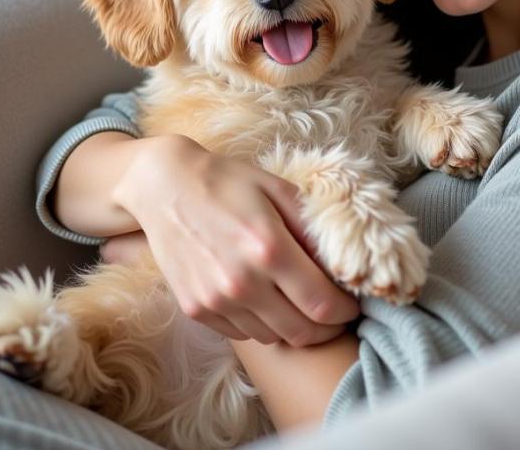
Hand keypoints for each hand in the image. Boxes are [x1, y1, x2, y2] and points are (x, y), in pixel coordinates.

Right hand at [113, 135, 359, 346]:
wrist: (166, 186)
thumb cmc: (228, 182)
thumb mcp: (278, 189)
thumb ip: (312, 227)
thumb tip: (341, 262)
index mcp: (269, 248)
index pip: (322, 303)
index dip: (346, 311)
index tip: (354, 305)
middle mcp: (242, 282)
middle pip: (301, 331)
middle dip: (328, 328)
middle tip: (336, 315)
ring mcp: (215, 300)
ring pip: (273, 337)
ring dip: (295, 328)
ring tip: (302, 306)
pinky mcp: (196, 309)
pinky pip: (243, 333)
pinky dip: (263, 325)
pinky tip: (268, 301)